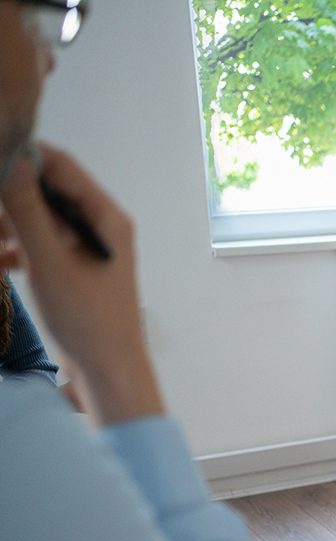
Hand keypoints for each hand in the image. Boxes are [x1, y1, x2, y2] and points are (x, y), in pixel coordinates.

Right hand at [1, 145, 161, 423]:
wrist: (108, 370)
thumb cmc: (86, 318)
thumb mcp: (49, 260)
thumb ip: (28, 211)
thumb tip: (13, 161)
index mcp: (105, 217)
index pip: (60, 167)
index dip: (20, 157)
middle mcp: (101, 227)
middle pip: (46, 193)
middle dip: (8, 199)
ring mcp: (89, 249)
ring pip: (38, 222)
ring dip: (8, 227)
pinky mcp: (76, 271)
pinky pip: (40, 247)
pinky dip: (16, 252)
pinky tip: (0, 263)